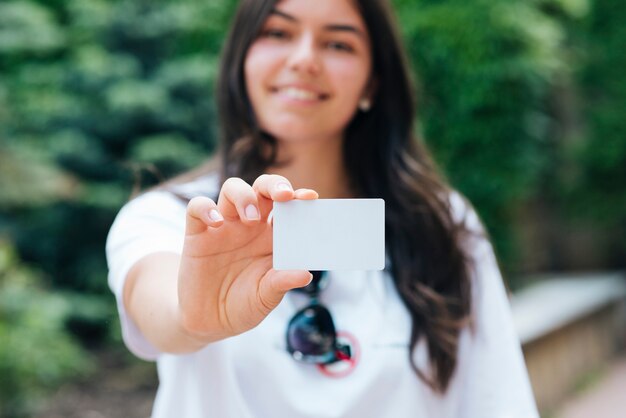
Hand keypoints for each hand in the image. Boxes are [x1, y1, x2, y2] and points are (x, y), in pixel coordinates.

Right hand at [177, 174, 317, 342]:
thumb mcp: (266, 298)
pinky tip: (216, 223)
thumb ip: (282, 283)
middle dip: (274, 185)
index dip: (298, 197)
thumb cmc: (244, 305)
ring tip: (251, 219)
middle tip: (284, 196)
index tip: (310, 197)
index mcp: (272, 236)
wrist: (210, 322)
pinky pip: (197, 207)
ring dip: (244, 196)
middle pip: (262, 188)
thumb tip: (306, 274)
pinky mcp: (197, 233)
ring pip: (232, 188)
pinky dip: (206, 208)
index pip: (287, 206)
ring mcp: (223, 226)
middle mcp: (249, 225)